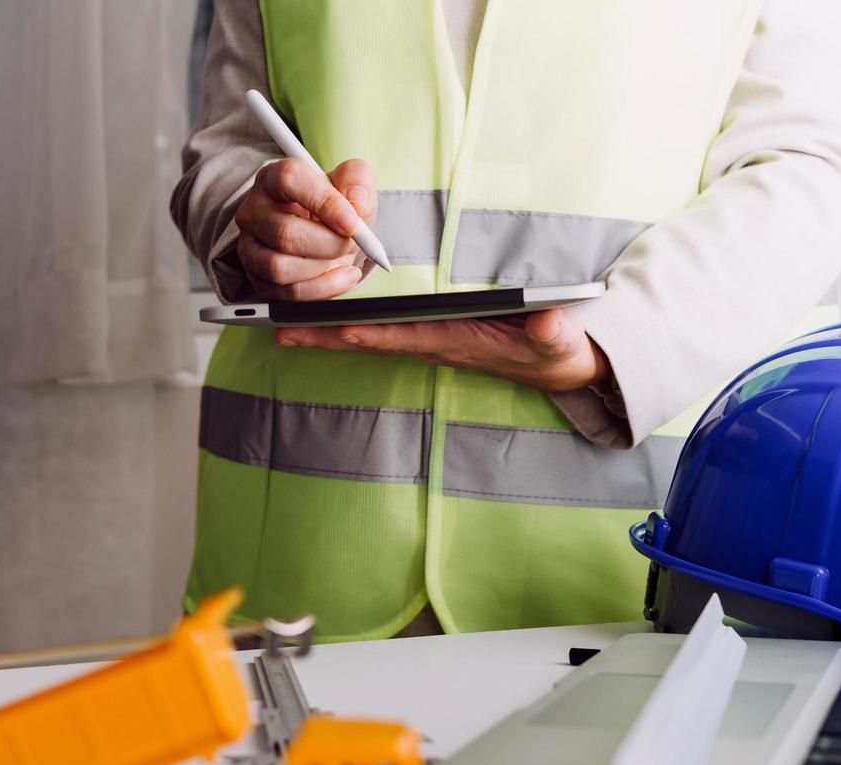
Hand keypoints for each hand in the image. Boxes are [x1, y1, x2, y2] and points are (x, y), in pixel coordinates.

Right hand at [233, 157, 378, 300]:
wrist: (328, 235)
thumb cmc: (335, 207)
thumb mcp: (352, 184)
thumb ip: (357, 179)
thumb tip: (357, 200)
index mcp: (274, 178)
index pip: (289, 180)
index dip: (323, 202)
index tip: (352, 222)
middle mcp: (254, 211)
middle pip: (284, 232)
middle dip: (329, 244)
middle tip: (351, 243)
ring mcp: (249, 247)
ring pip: (279, 267)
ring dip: (321, 267)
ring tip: (340, 258)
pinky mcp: (257, 277)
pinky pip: (287, 292)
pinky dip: (322, 288)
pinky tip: (341, 276)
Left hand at [274, 307, 609, 392]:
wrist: (557, 364)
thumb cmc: (556, 351)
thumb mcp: (561, 343)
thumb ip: (554, 333)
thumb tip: (547, 323)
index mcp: (459, 342)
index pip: (410, 337)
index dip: (378, 333)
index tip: (345, 329)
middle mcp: (433, 343)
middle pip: (372, 339)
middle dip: (327, 336)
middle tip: (279, 332)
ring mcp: (428, 339)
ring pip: (368, 335)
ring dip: (325, 333)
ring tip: (279, 328)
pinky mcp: (428, 333)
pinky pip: (379, 329)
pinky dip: (345, 326)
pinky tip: (316, 323)